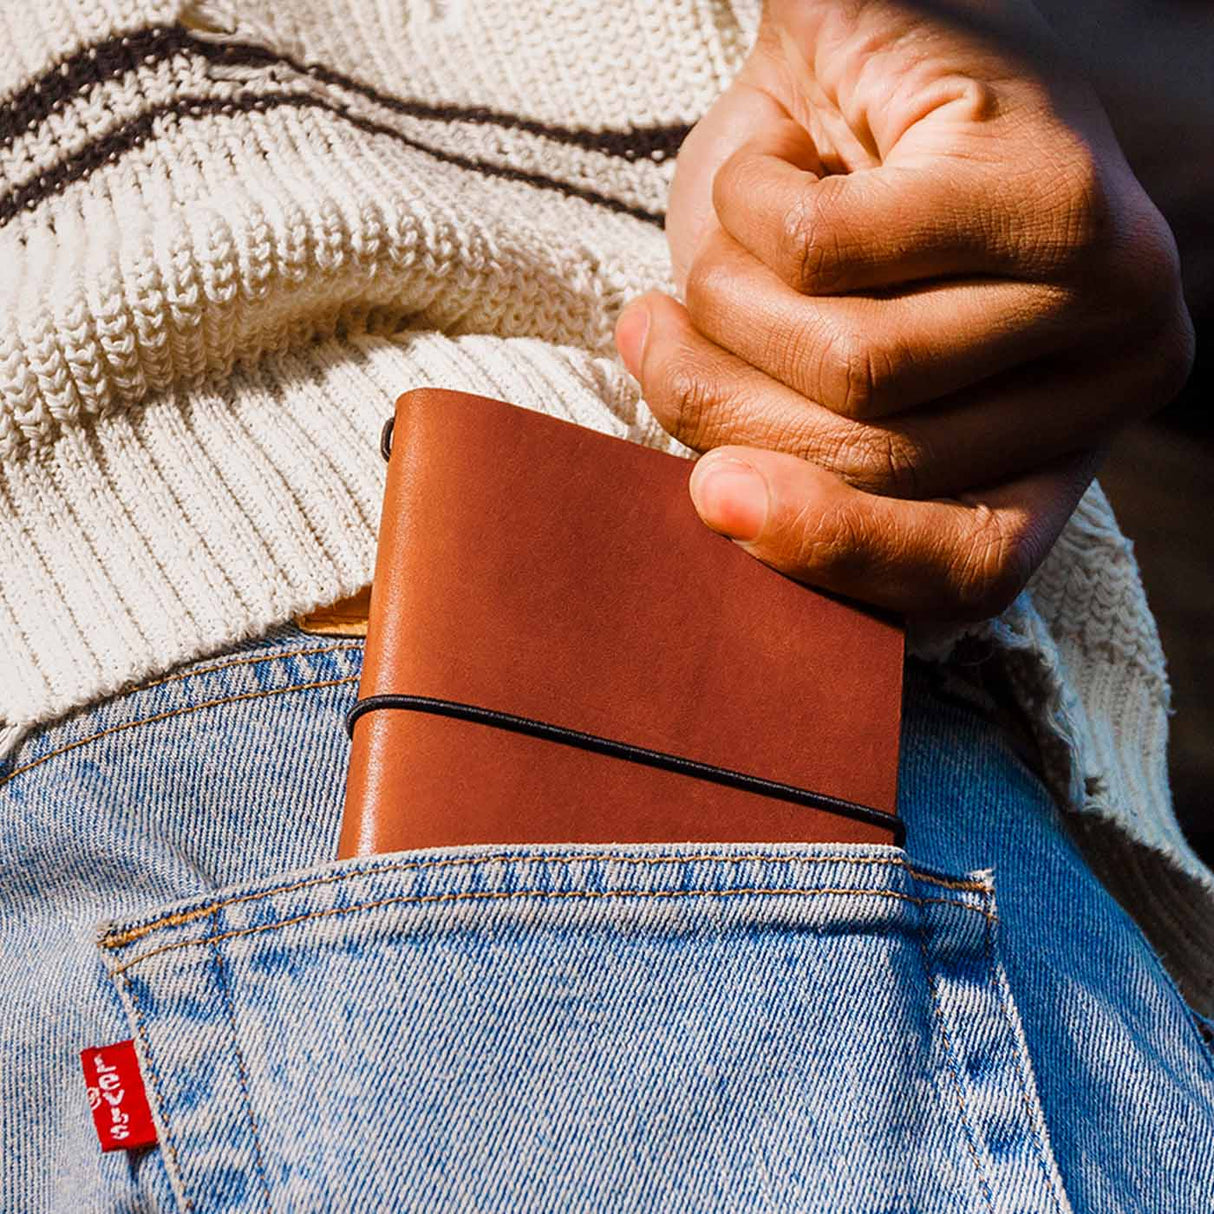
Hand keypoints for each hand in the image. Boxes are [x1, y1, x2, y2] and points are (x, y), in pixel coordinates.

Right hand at [615, 0, 1193, 618]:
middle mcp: (1116, 379)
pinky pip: (828, 253)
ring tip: (716, 248)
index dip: (827, 551)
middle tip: (658, 334)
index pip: (970, 568)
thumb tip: (723, 510)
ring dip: (725, 302)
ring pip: (851, 366)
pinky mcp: (1049, 182)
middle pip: (880, 462)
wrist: (869, 46)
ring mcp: (1106, 282)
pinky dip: (744, 208)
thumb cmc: (828, 228)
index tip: (707, 500)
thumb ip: (788, 463)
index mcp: (1056, 458)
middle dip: (725, 401)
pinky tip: (766, 162)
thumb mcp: (795, 378)